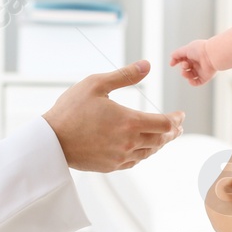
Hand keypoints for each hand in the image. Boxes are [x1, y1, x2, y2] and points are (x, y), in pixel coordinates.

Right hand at [44, 60, 184, 172]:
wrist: (51, 140)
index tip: (180, 115)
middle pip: (161, 140)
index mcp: (129, 122)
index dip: (176, 120)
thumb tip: (148, 65)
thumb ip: (125, 75)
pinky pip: (135, 161)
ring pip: (149, 152)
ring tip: (164, 137)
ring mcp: (120, 157)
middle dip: (172, 133)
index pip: (164, 124)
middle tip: (178, 127)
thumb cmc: (71, 109)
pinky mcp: (111, 166)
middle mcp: (128, 142)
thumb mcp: (96, 84)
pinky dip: (144, 153)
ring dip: (159, 144)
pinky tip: (143, 148)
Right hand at [168, 39, 217, 85]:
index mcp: (193, 55)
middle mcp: (197, 63)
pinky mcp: (205, 77)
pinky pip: (197, 82)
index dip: (176, 62)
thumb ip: (177, 53)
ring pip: (190, 76)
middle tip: (186, 65)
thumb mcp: (186, 49)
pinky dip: (192, 83)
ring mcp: (201, 70)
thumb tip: (171, 57)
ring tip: (185, 73)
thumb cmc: (199, 50)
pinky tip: (190, 80)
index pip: (182, 59)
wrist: (211, 55)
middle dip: (182, 68)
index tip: (172, 64)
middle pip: (185, 68)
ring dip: (185, 75)